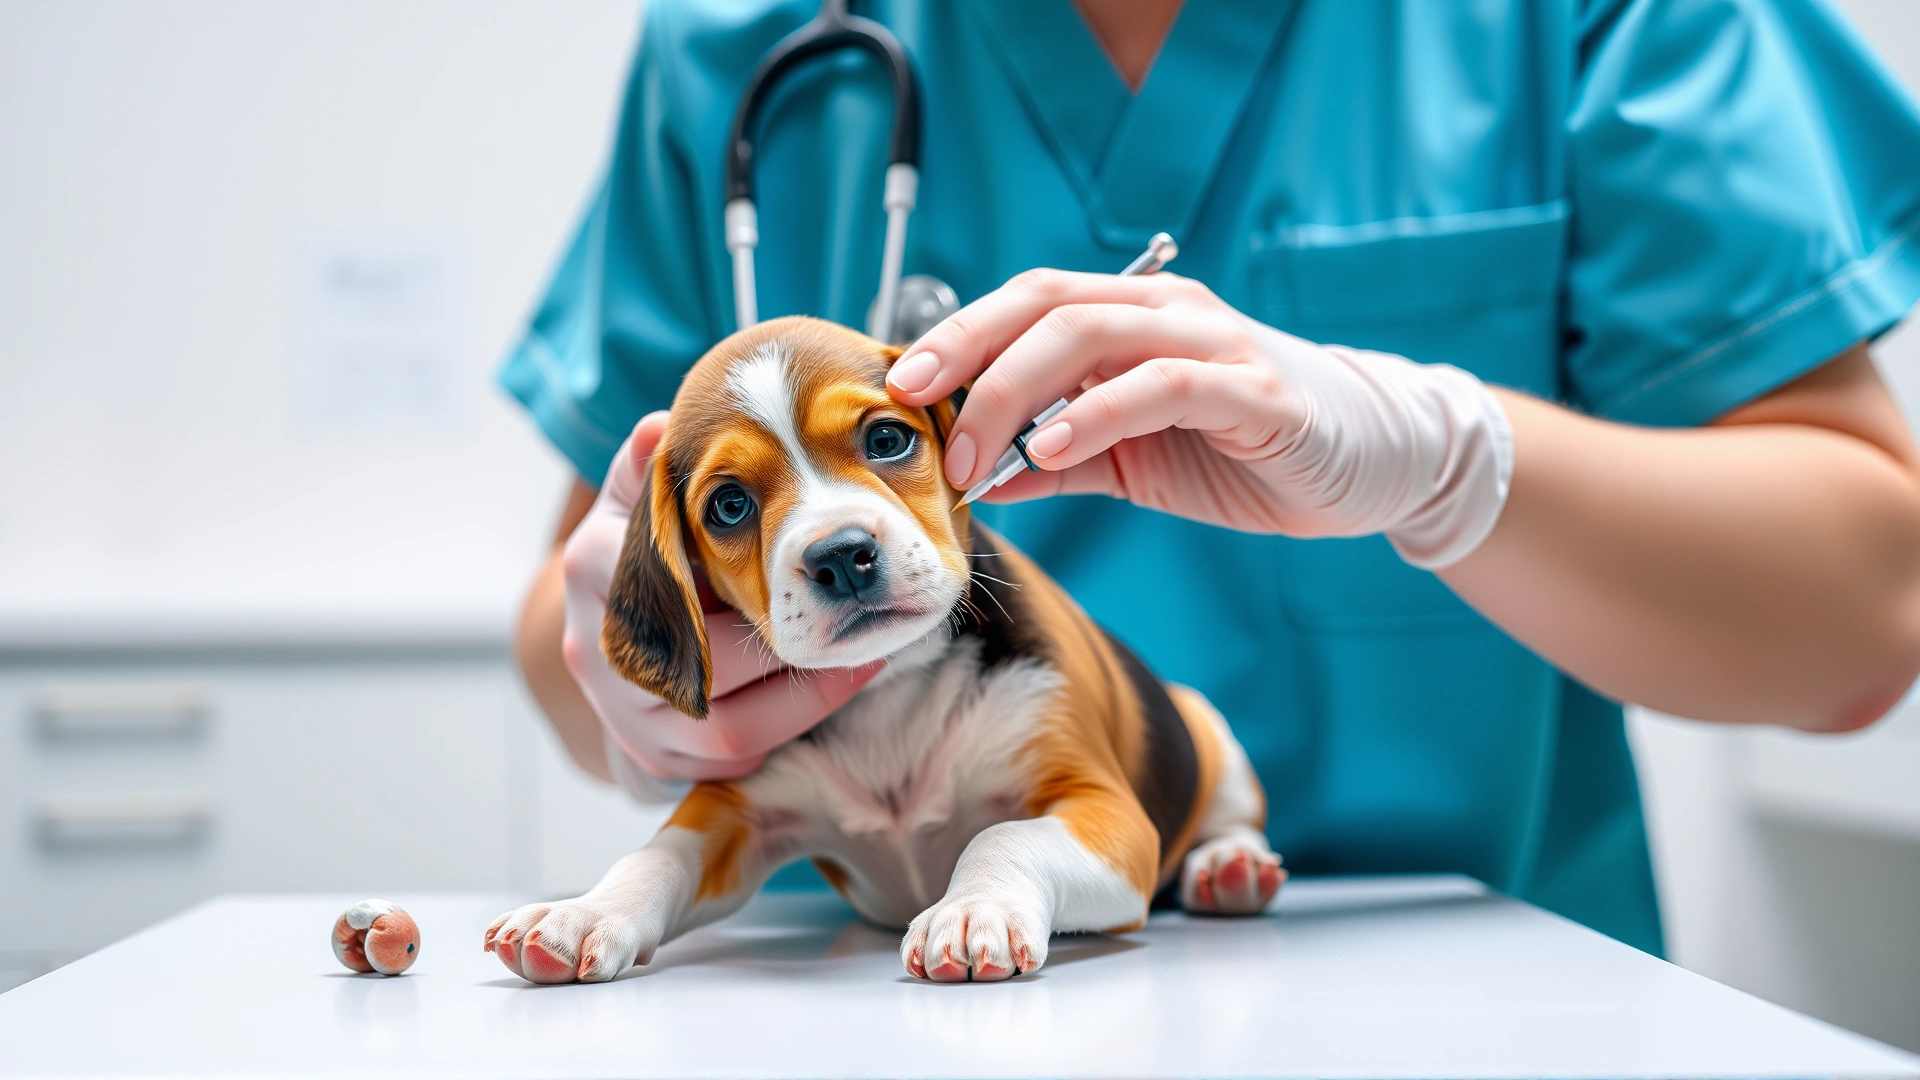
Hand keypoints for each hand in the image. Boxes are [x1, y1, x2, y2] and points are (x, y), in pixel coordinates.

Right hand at [560, 412, 884, 794]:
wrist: (602, 627)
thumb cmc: (648, 549)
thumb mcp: (640, 498)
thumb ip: (652, 465)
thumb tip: (660, 427)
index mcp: (597, 567)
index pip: (676, 575)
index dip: (755, 582)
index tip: (823, 570)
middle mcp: (599, 648)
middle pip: (716, 667)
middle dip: (796, 652)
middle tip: (862, 628)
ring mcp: (623, 712)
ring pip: (728, 730)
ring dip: (802, 702)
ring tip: (859, 665)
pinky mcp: (648, 759)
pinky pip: (727, 763)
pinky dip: (781, 734)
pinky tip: (821, 698)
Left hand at [885, 269, 1512, 567]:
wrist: (1372, 465)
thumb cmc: (1245, 454)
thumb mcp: (1132, 460)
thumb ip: (1057, 462)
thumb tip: (975, 480)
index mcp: (1131, 319)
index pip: (1026, 301)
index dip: (955, 335)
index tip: (896, 388)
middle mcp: (1166, 313)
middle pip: (1044, 303)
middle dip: (966, 356)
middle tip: (917, 417)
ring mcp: (1213, 345)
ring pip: (1092, 332)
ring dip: (1015, 391)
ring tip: (973, 454)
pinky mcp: (1256, 392)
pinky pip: (1162, 386)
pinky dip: (1097, 413)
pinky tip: (1054, 450)